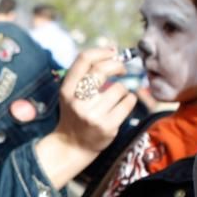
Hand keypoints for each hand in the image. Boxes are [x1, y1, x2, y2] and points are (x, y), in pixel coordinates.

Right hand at [35, 48, 137, 187]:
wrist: (73, 145)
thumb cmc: (76, 114)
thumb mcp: (70, 94)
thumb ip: (84, 75)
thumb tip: (112, 51)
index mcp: (67, 90)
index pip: (84, 60)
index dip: (101, 51)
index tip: (112, 52)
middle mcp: (77, 101)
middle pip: (102, 70)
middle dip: (117, 65)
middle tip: (122, 69)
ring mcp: (92, 114)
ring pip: (119, 88)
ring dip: (123, 89)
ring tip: (117, 97)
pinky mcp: (107, 126)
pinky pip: (128, 103)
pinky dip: (129, 100)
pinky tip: (123, 105)